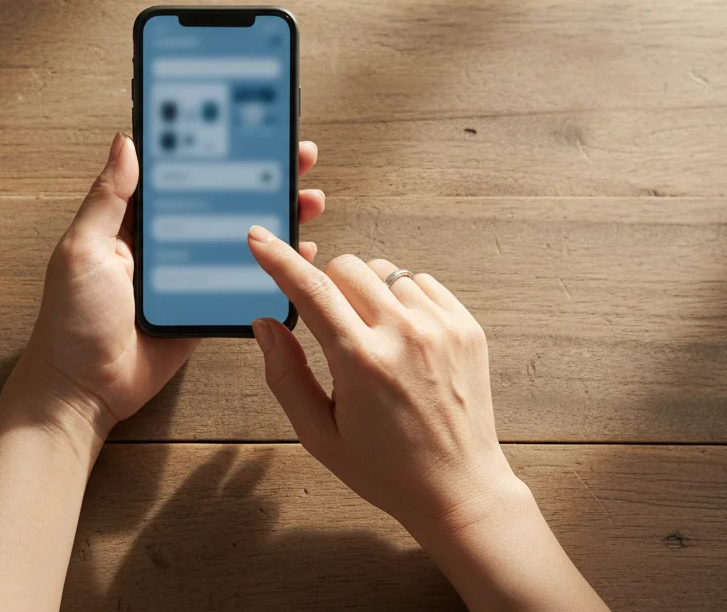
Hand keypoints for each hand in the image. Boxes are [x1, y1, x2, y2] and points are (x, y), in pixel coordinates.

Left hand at [19, 133, 325, 440]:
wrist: (84, 389)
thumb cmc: (70, 321)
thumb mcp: (82, 250)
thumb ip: (107, 198)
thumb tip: (126, 141)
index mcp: (131, 219)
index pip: (179, 168)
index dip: (213, 144)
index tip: (245, 122)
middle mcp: (164, 239)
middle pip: (220, 196)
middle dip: (260, 174)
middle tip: (296, 155)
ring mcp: (188, 273)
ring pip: (239, 233)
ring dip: (275, 214)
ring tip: (308, 198)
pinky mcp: (204, 305)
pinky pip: (244, 278)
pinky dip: (274, 263)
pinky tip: (300, 250)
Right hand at [246, 228, 519, 536]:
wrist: (459, 488)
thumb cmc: (386, 468)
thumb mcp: (319, 434)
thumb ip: (285, 374)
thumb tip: (266, 324)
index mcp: (361, 363)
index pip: (311, 290)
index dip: (279, 259)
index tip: (259, 238)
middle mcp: (404, 336)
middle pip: (348, 266)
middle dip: (329, 286)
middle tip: (332, 328)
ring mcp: (441, 327)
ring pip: (386, 271)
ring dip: (369, 292)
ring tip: (374, 339)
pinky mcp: (466, 327)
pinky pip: (422, 282)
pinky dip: (403, 298)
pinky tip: (402, 338)